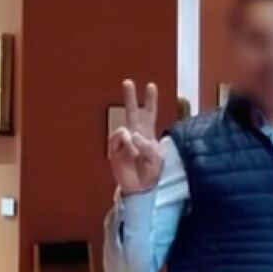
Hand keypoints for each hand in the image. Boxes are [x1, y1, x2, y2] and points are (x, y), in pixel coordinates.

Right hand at [107, 79, 162, 194]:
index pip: (150, 114)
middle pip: (132, 112)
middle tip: (127, 82)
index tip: (151, 86)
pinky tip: (126, 150)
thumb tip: (133, 134)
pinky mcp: (115, 151)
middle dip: (130, 97)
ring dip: (128, 136)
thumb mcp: (157, 160)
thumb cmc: (151, 175)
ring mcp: (124, 142)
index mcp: (148, 135)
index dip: (150, 101)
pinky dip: (121, 143)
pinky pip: (116, 140)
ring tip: (133, 148)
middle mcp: (135, 135)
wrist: (140, 189)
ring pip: (122, 128)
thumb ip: (148, 146)